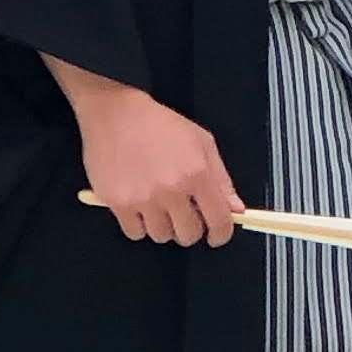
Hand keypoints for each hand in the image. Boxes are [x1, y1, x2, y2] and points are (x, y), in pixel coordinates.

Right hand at [72, 79, 242, 247]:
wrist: (117, 114)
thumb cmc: (161, 125)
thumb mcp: (201, 142)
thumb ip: (221, 179)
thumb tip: (235, 210)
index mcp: (197, 173)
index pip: (218, 220)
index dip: (221, 234)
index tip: (217, 235)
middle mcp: (171, 190)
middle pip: (188, 235)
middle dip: (190, 229)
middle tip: (183, 214)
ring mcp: (143, 199)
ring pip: (161, 236)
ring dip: (164, 226)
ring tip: (158, 204)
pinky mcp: (118, 203)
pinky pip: (135, 233)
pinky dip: (139, 225)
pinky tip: (139, 205)